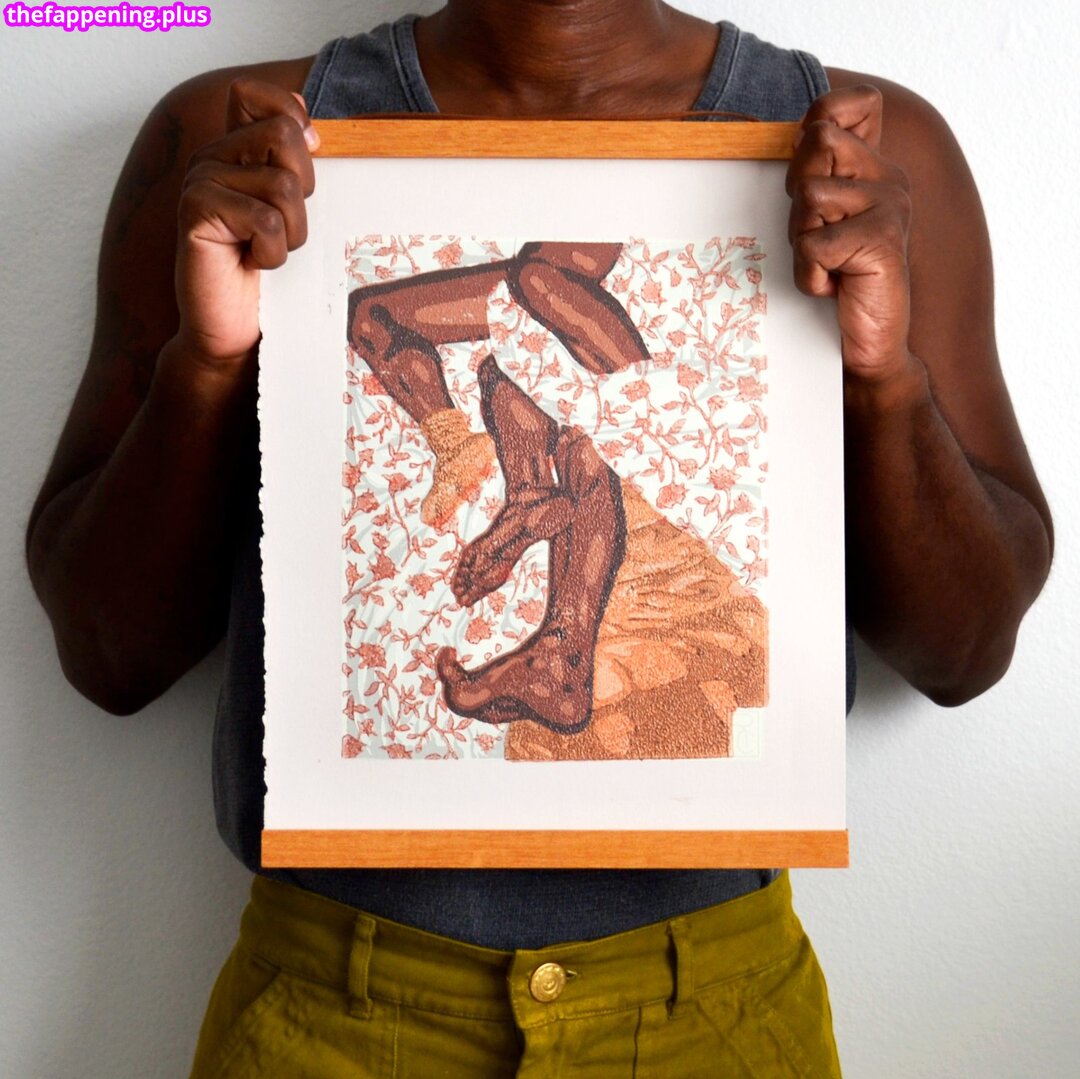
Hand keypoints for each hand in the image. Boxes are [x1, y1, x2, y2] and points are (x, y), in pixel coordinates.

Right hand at [174, 78, 318, 368]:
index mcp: (235, 149)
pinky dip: (273, 252)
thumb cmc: (266, 273)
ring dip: (290, 231)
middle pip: (285, 136)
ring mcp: (200, 180)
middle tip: (279, 227)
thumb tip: (312, 130)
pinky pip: (266, 220)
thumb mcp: (292, 213)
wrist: (233, 329)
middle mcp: (212, 156)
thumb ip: (296, 167)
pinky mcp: (196, 211)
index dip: (292, 121)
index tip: (299, 170)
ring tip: (265, 250)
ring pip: (283, 184)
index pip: (259, 94)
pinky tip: (253, 264)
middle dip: (302, 192)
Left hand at [786, 85, 912, 385]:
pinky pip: (815, 245)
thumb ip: (810, 174)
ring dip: (803, 240)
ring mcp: (891, 206)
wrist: (867, 342)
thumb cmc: (835, 280)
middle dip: (799, 196)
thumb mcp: (815, 220)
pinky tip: (833, 287)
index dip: (813, 129)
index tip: (811, 180)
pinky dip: (811, 275)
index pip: (843, 105)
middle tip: (818, 236)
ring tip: (827, 265)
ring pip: (810, 196)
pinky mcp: (883, 241)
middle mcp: (888, 177)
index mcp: (872, 166)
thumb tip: (787, 134)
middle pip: (815, 142)